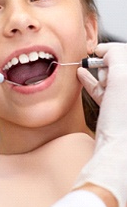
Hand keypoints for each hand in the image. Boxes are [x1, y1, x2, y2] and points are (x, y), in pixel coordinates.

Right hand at [75, 42, 126, 206]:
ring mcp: (125, 105)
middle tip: (91, 60)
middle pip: (121, 68)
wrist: (117, 156)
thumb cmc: (123, 122)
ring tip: (83, 68)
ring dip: (98, 73)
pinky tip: (83, 78)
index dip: (112, 50)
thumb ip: (116, 56)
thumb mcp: (121, 78)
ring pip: (113, 80)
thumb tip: (105, 50)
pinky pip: (106, 93)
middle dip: (105, 62)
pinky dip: (94, 84)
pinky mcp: (119, 115)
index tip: (97, 49)